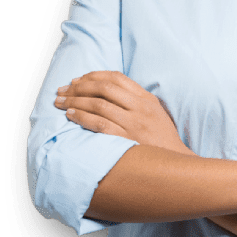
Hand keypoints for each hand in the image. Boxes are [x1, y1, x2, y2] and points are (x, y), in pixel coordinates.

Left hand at [55, 71, 192, 155]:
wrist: (175, 161)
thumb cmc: (161, 139)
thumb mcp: (155, 113)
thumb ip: (136, 101)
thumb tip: (108, 91)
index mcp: (147, 98)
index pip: (117, 78)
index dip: (93, 76)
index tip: (77, 80)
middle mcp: (141, 107)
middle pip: (104, 89)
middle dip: (79, 87)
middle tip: (62, 90)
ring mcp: (134, 123)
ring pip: (99, 105)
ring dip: (75, 101)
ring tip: (60, 103)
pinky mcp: (127, 139)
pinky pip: (100, 124)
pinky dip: (82, 118)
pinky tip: (71, 116)